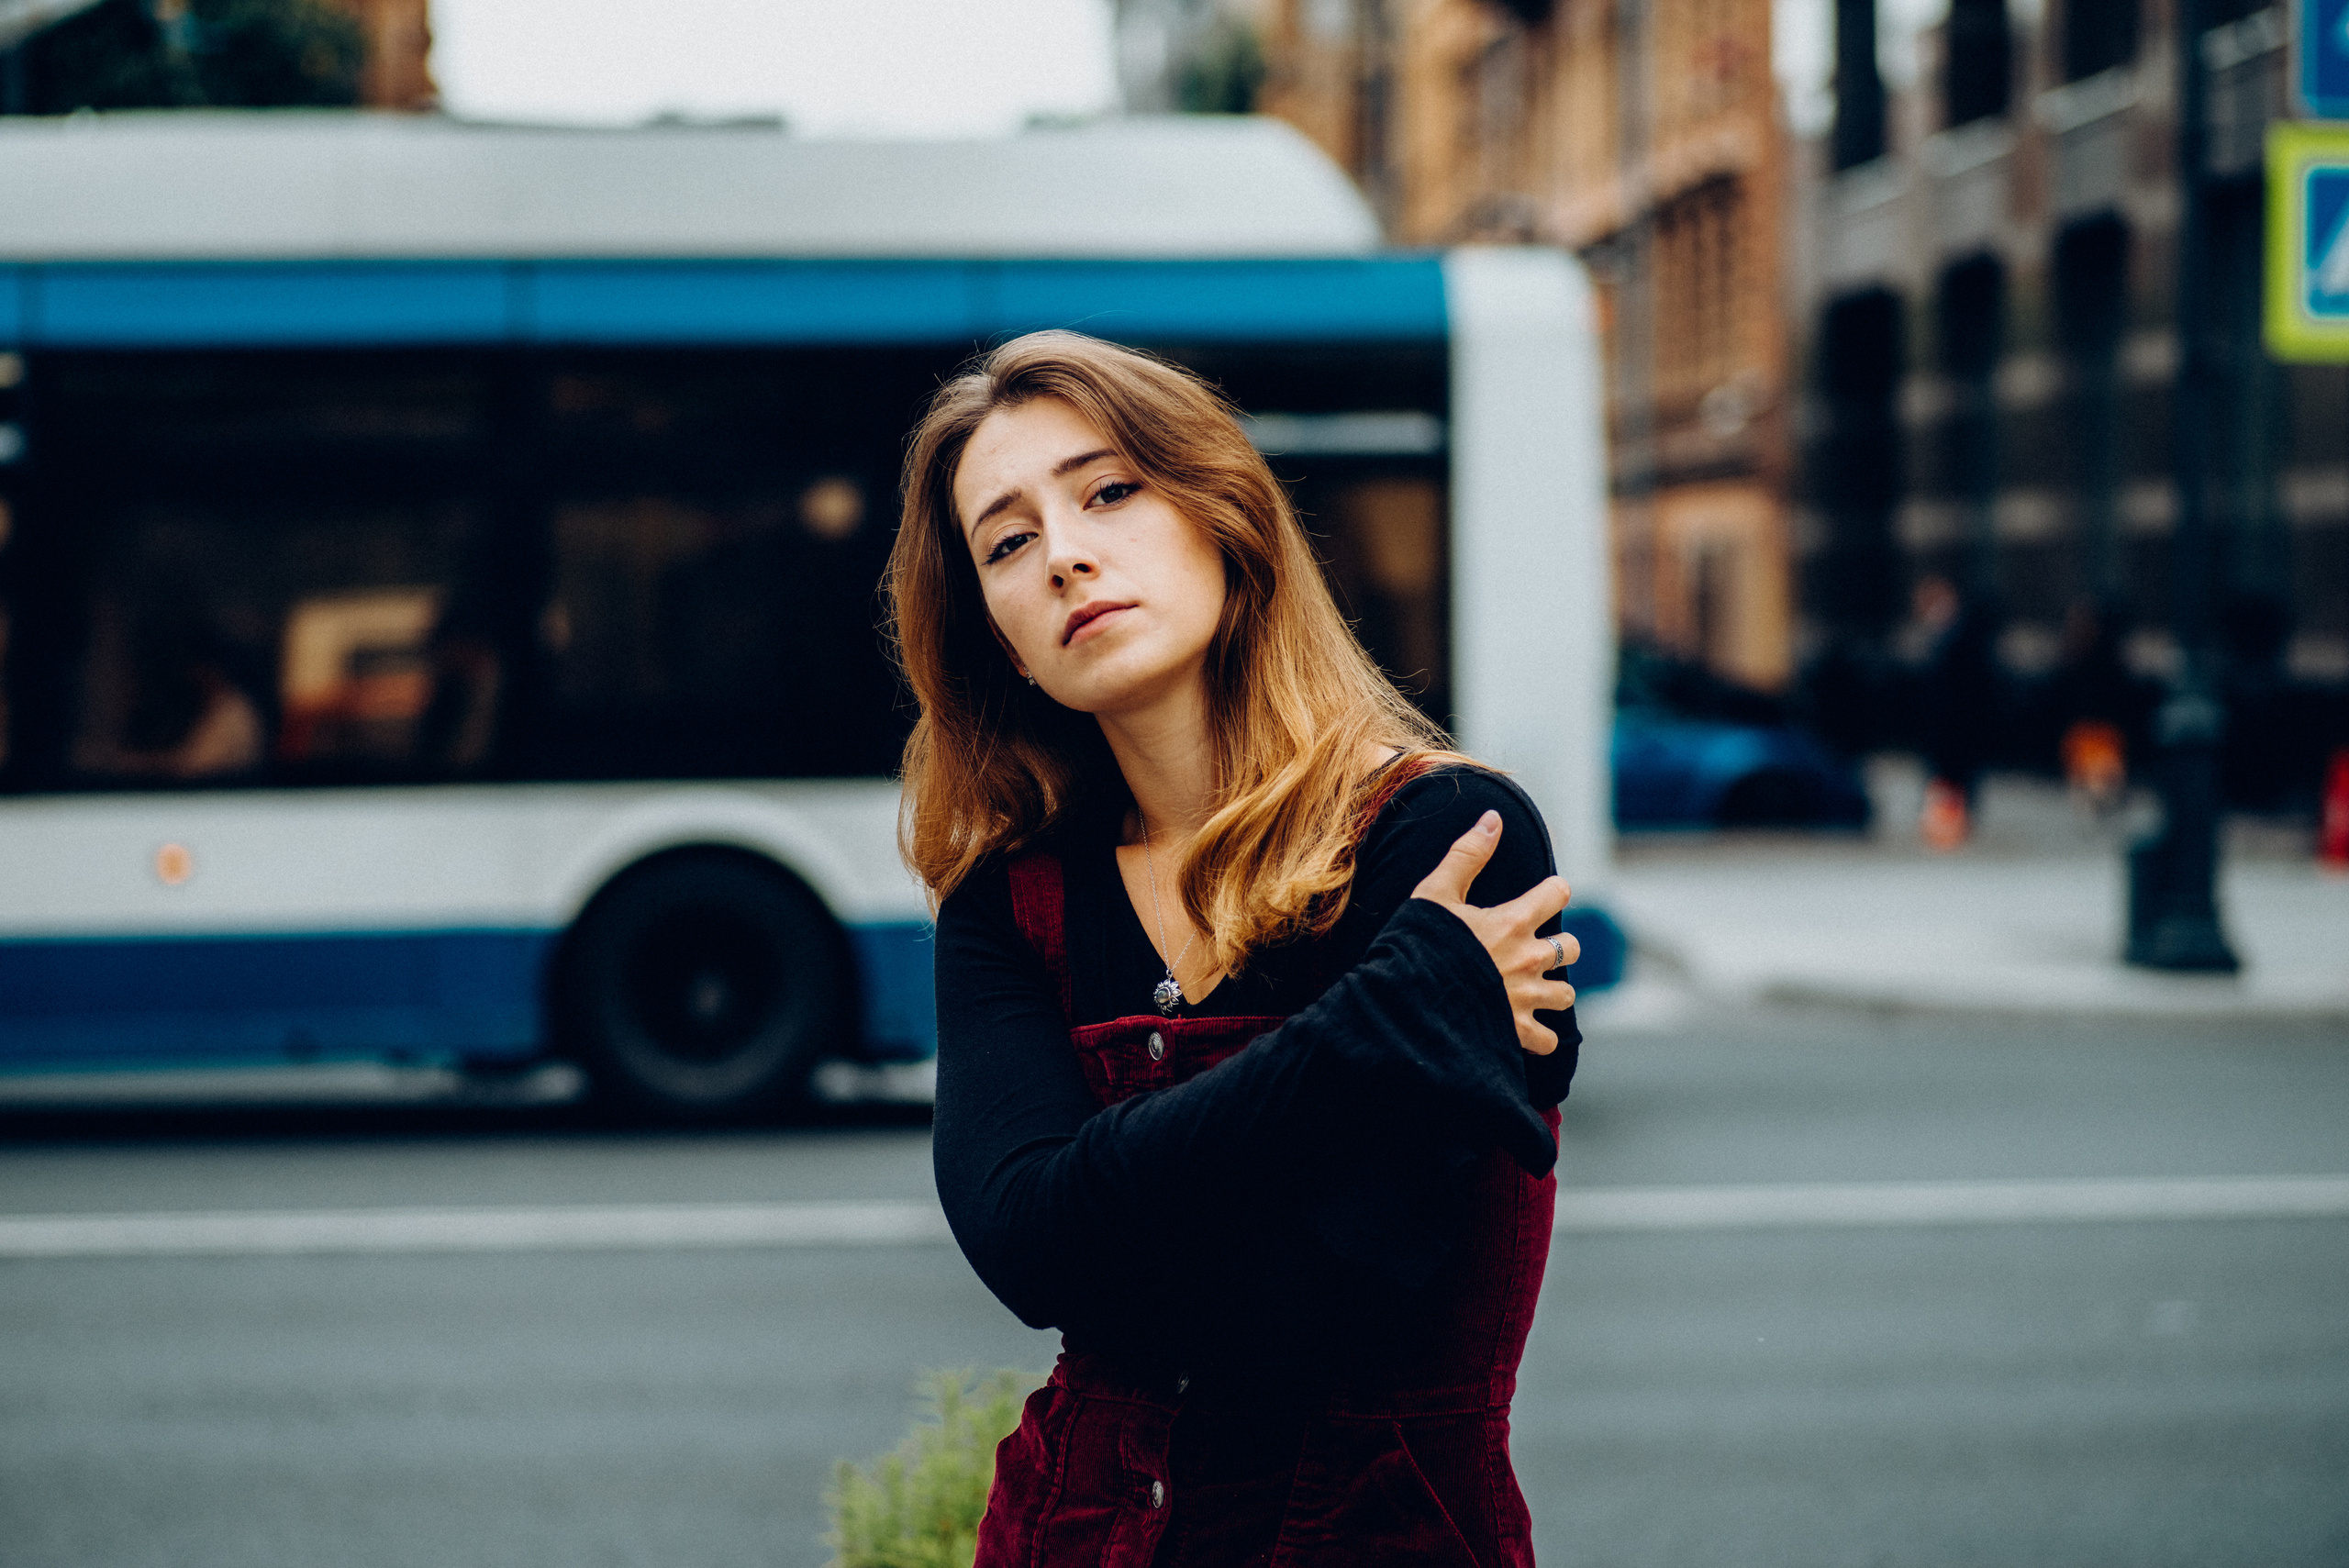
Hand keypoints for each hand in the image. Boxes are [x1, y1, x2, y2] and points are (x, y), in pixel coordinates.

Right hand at [1410, 810, 1577, 1055]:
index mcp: (1513, 922)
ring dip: (1554, 991)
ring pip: (1566, 994)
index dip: (1553, 891)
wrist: (1409, 1003)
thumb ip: (1467, 855)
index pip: (1558, 893)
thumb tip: (1493, 818)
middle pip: (1572, 947)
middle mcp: (1529, 960)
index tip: (1544, 895)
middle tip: (1534, 949)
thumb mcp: (1435, 893)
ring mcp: (1526, 998)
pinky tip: (1524, 1030)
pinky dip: (1539, 1036)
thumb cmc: (1419, 945)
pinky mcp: (1517, 1032)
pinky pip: (1548, 1039)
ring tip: (1533, 991)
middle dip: (1559, 946)